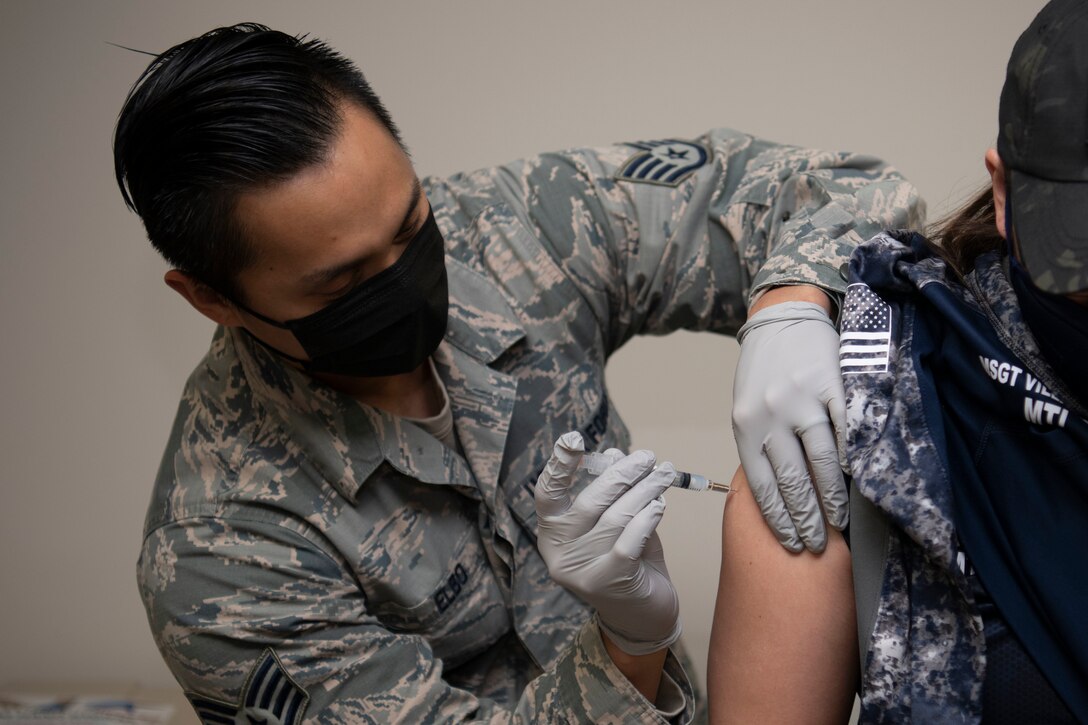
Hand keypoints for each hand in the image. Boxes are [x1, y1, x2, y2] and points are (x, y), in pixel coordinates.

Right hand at [535, 432, 680, 655]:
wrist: (643, 614)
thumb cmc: (628, 559)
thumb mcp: (617, 520)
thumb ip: (612, 491)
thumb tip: (614, 455)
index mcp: (553, 532)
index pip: (547, 493)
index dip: (559, 466)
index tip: (573, 439)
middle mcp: (559, 552)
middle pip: (588, 502)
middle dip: (622, 475)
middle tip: (647, 458)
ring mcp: (580, 571)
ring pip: (614, 519)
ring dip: (644, 491)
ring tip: (663, 476)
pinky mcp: (607, 583)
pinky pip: (629, 541)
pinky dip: (647, 518)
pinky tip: (659, 505)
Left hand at [732, 298, 848, 552]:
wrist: (783, 317)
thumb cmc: (764, 371)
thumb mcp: (749, 408)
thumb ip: (762, 445)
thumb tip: (783, 497)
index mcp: (746, 426)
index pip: (763, 486)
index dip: (779, 520)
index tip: (792, 544)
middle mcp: (771, 416)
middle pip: (793, 481)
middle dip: (807, 519)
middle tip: (818, 545)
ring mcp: (803, 400)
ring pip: (823, 463)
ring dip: (833, 499)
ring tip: (839, 522)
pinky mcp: (833, 386)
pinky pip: (847, 433)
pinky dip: (854, 462)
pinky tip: (859, 484)